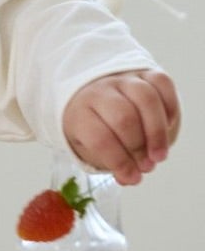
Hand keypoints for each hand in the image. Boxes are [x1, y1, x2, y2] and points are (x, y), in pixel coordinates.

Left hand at [60, 69, 181, 186]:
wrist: (91, 91)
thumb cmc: (92, 125)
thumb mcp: (88, 146)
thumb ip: (108, 162)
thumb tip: (130, 178)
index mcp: (80, 113)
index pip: (100, 138)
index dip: (119, 161)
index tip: (132, 177)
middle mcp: (100, 92)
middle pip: (124, 118)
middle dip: (139, 147)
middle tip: (147, 166)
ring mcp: (123, 79)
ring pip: (146, 99)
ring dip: (157, 132)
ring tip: (160, 155)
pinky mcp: (143, 72)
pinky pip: (162, 85)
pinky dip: (169, 107)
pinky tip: (168, 127)